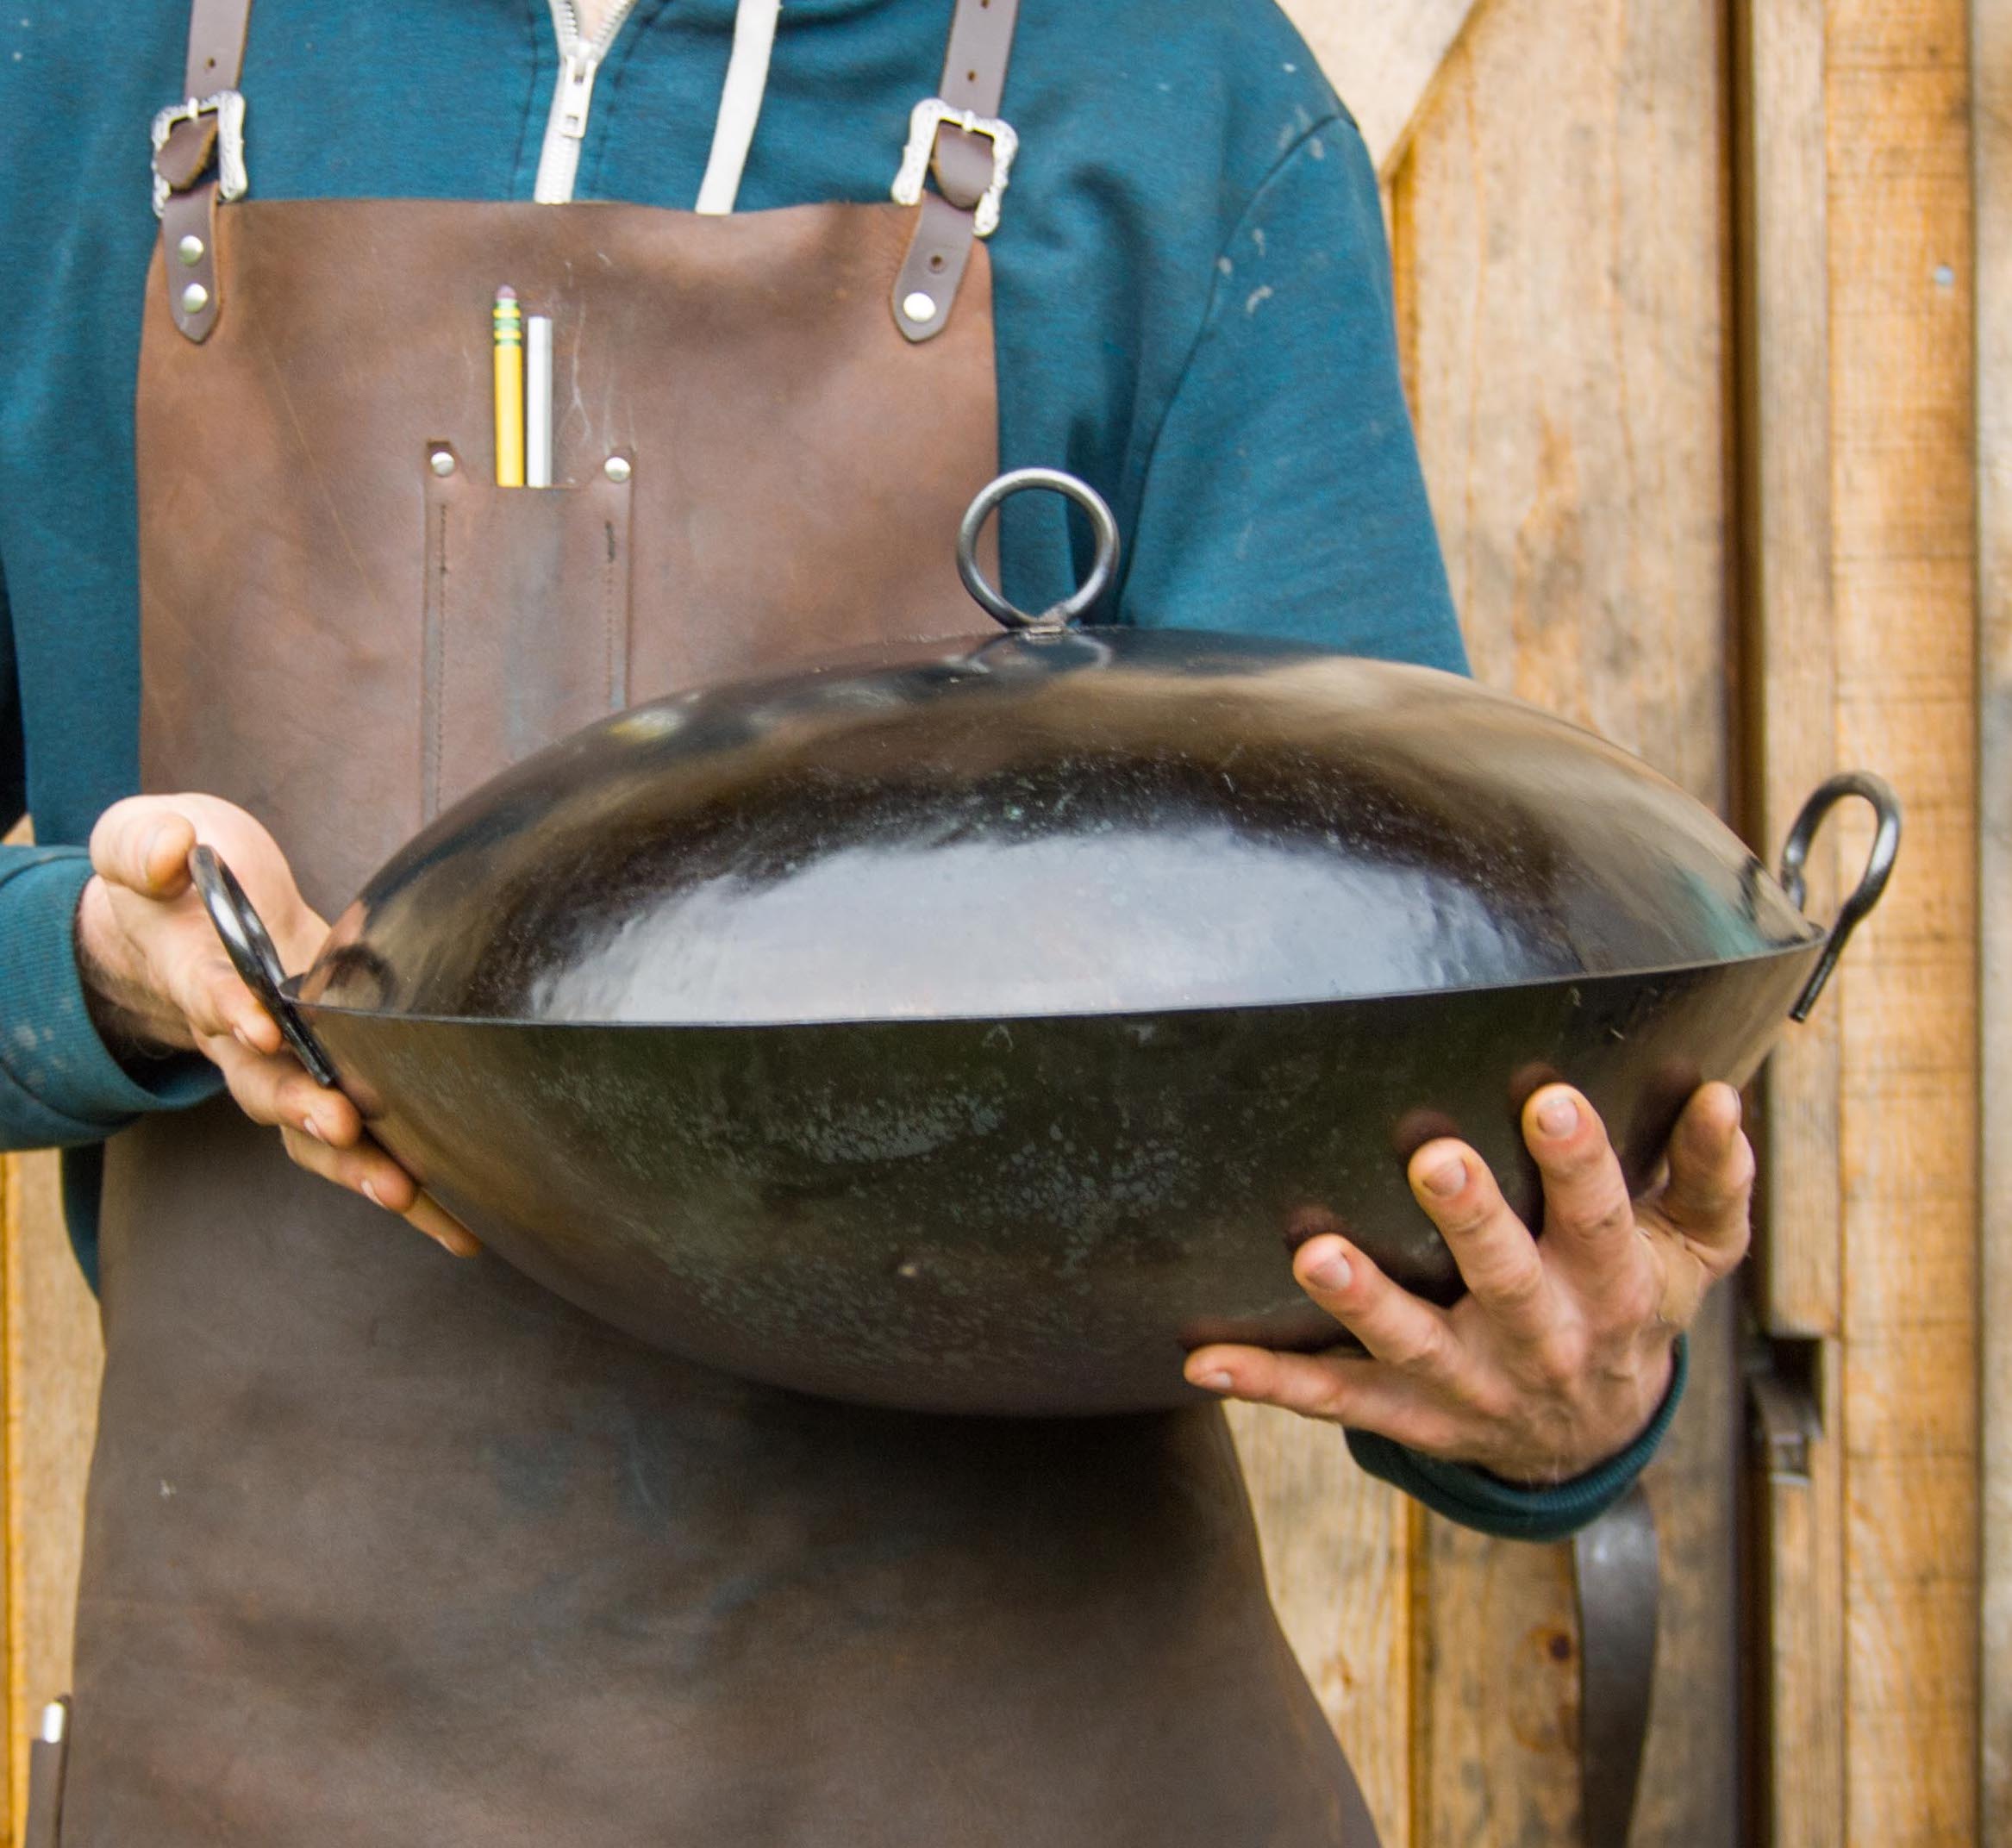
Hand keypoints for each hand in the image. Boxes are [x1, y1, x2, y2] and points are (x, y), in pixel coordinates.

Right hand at [77, 794, 477, 1256]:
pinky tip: (460, 1219)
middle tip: (340, 1126)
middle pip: (266, 1087)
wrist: (190, 915)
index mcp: (202, 977)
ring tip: (405, 1194)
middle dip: (302, 1109)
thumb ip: (150, 845)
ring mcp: (292, 1066)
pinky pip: (370, 1141)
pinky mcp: (340, 1077)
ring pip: (314, 1133)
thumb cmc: (182, 874)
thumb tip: (179, 852)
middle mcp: (243, 1038)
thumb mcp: (147, 839)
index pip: (214, 996)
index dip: (232, 1008)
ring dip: (357, 1166)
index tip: (259, 1021)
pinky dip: (412, 1185)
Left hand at [1184, 1082, 1751, 1482]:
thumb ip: (1713, 1176)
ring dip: (1364, 1304)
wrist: (1595, 1439)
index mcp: (1614, 1289)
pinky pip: (1336, 1401)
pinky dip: (1271, 1384)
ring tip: (1316, 1257)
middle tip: (1433, 1159)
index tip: (1550, 1098)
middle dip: (1471, 1223)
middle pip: (1508, 1283)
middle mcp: (1543, 1342)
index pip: (1601, 1220)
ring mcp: (1471, 1384)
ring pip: (1414, 1347)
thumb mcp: (1696, 1252)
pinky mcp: (1411, 1415)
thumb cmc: (1636, 1302)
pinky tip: (1206, 1362)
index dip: (1580, 1164)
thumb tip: (1725, 1096)